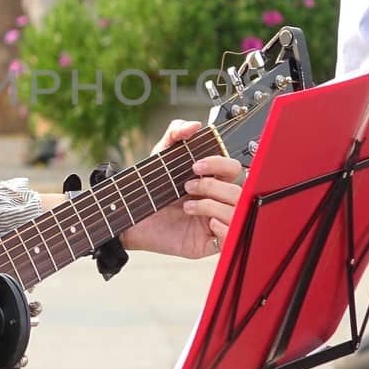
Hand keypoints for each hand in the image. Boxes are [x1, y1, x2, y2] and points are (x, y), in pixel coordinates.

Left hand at [119, 121, 242, 259]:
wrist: (130, 219)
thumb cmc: (148, 191)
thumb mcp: (160, 157)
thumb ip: (175, 133)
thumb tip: (193, 125)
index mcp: (211, 180)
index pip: (233, 169)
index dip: (219, 165)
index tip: (196, 165)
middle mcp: (217, 200)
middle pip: (239, 191)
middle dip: (211, 186)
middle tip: (186, 187)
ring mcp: (216, 221)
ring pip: (237, 212)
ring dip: (212, 206)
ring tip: (187, 206)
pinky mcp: (210, 242)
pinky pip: (232, 236)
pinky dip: (223, 227)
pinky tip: (206, 224)